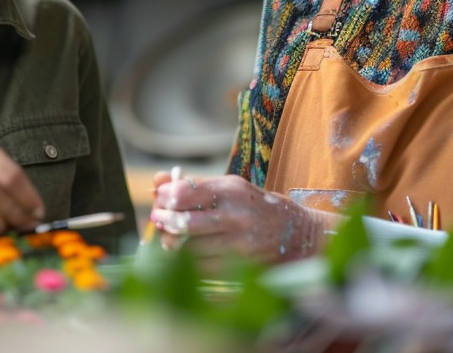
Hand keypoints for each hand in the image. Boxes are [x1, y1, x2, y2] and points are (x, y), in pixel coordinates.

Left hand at [148, 172, 330, 268]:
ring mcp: (239, 242)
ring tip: (170, 238)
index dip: (166, 198)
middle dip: (165, 223)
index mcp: (230, 189)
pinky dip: (190, 263)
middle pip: (185, 223)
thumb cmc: (253, 207)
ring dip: (174, 245)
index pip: (186, 192)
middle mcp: (235, 214)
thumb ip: (194, 186)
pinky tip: (188, 255)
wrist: (295, 233)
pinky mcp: (241, 264)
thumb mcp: (229, 188)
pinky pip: (203, 267)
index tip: (159, 200)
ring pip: (191, 248)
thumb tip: (157, 184)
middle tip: (158, 221)